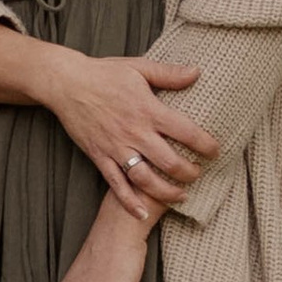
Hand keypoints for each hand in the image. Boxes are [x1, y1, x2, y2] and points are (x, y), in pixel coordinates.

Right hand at [46, 51, 215, 224]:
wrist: (67, 83)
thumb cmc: (104, 73)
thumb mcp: (140, 67)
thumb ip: (169, 74)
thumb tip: (197, 72)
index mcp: (148, 110)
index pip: (186, 132)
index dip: (205, 145)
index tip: (215, 151)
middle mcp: (134, 132)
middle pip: (169, 162)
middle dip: (189, 173)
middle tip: (198, 174)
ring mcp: (116, 147)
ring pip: (146, 179)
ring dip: (166, 191)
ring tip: (181, 195)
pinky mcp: (99, 157)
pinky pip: (116, 184)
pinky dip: (129, 202)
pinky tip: (142, 213)